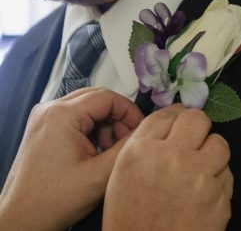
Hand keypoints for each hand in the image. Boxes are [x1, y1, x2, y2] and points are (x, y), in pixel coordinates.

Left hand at [0, 88, 143, 230]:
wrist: (21, 218)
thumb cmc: (53, 200)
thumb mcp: (99, 174)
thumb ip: (126, 147)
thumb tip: (144, 129)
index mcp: (61, 115)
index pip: (107, 97)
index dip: (129, 111)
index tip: (139, 128)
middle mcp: (50, 109)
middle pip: (97, 99)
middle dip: (118, 117)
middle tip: (126, 139)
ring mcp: (45, 117)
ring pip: (88, 107)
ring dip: (106, 124)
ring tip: (110, 148)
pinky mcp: (45, 126)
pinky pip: (77, 117)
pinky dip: (93, 129)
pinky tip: (96, 149)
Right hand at [103, 104, 232, 230]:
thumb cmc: (129, 214)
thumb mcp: (123, 171)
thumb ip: (146, 140)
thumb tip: (171, 120)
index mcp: (143, 150)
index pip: (169, 114)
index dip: (177, 114)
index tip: (181, 120)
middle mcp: (173, 157)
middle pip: (198, 119)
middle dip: (197, 127)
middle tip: (193, 139)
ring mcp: (200, 178)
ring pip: (220, 143)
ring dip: (211, 152)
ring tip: (201, 166)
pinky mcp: (220, 199)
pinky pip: (227, 173)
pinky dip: (218, 178)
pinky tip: (204, 190)